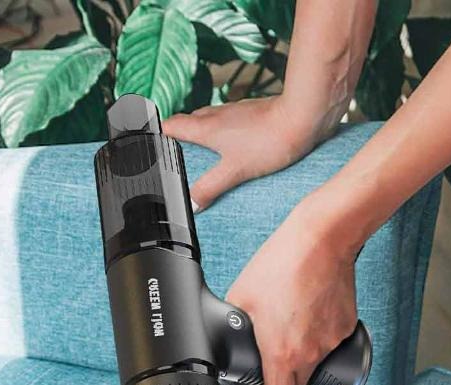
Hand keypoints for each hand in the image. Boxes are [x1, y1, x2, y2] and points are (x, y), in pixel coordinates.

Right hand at [163, 97, 319, 209]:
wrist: (303, 117)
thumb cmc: (269, 140)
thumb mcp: (234, 171)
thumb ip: (210, 188)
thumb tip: (192, 204)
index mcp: (206, 127)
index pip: (170, 125)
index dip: (156, 132)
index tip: (147, 140)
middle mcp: (217, 115)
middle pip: (188, 122)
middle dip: (178, 136)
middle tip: (173, 153)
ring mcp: (235, 113)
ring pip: (209, 121)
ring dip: (201, 134)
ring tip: (201, 155)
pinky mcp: (252, 114)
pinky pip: (228, 124)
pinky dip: (222, 135)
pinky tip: (232, 149)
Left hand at [226, 196, 359, 384]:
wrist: (321, 241)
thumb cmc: (281, 265)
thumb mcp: (240, 295)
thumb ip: (231, 322)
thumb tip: (221, 334)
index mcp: (282, 353)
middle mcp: (310, 354)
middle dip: (282, 383)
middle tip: (271, 366)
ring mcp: (331, 341)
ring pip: (314, 363)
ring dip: (300, 357)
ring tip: (289, 328)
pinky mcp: (346, 327)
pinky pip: (329, 342)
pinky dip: (317, 337)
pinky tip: (306, 314)